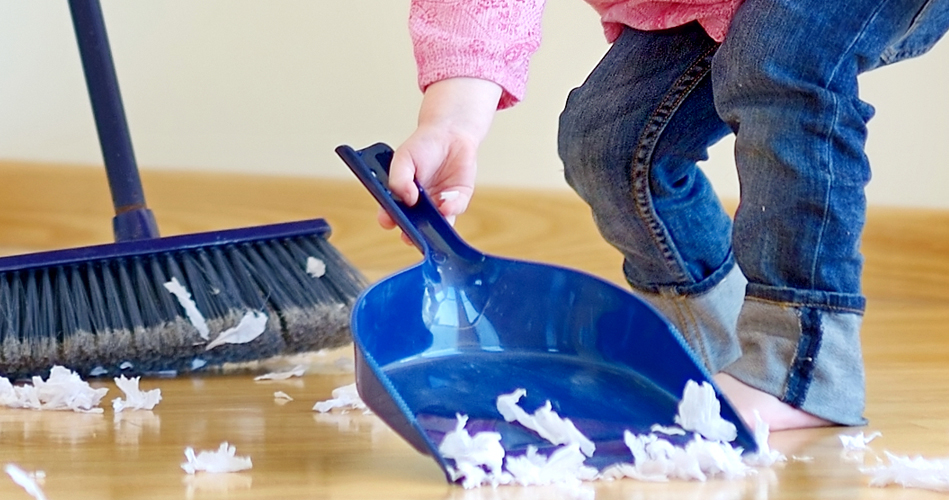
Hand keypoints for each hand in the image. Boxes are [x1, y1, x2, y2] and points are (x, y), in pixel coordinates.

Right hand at [379, 77, 501, 236]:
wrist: (450, 133)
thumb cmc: (422, 145)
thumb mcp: (403, 158)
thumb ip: (399, 178)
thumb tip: (408, 199)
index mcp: (401, 196)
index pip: (391, 213)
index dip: (388, 219)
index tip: (388, 221)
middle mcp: (419, 205)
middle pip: (414, 226)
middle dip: (411, 233)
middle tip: (409, 235)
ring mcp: (439, 205)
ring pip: (436, 224)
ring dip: (433, 228)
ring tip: (429, 225)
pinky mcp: (457, 200)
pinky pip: (454, 210)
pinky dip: (450, 209)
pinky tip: (445, 205)